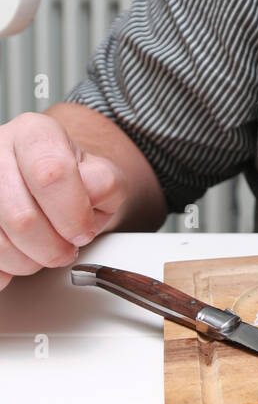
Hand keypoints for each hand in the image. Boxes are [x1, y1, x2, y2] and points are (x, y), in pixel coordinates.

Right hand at [0, 112, 125, 291]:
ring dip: (28, 261)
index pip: (51, 174)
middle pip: (21, 216)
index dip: (72, 214)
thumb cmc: (71, 181)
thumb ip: (103, 184)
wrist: (48, 183)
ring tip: (44, 251)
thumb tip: (90, 196)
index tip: (83, 232)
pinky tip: (21, 254)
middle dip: (52, 247)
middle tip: (66, 249)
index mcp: (34, 134)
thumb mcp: (100, 176)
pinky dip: (6, 269)